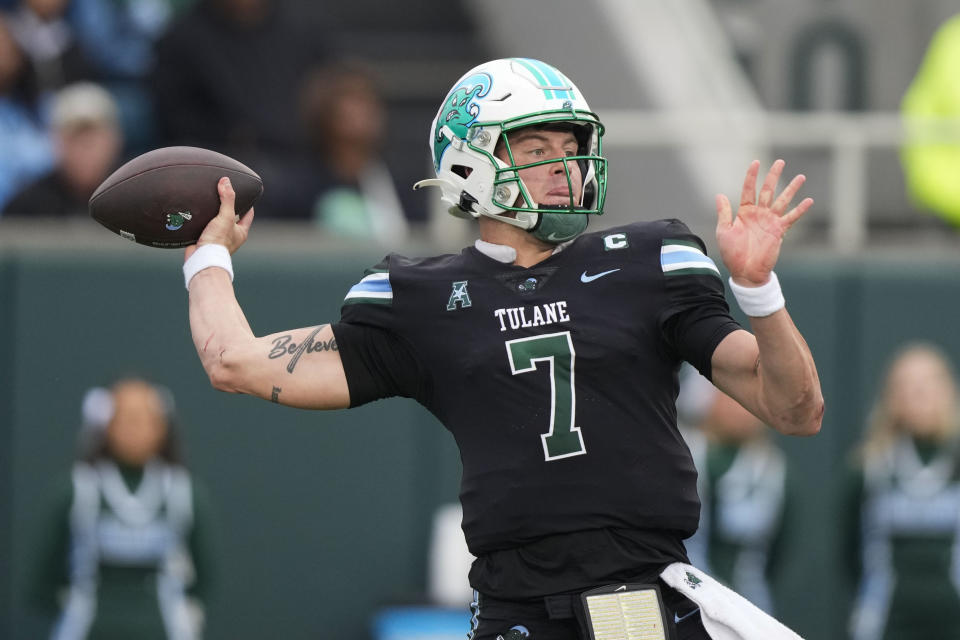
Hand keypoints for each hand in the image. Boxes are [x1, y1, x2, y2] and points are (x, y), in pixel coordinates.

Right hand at [184, 177, 254, 261]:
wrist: (201, 258)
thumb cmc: (218, 242)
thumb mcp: (226, 217)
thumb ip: (227, 199)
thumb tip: (226, 181)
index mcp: (241, 232)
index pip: (248, 214)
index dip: (247, 204)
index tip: (245, 194)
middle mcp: (231, 236)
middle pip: (232, 217)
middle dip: (228, 207)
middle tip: (224, 195)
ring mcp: (218, 238)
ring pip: (217, 222)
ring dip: (213, 214)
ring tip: (209, 202)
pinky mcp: (205, 240)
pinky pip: (204, 227)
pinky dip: (201, 220)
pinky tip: (196, 214)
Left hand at [716, 159, 812, 285]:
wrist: (745, 271)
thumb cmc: (732, 253)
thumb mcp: (724, 231)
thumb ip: (724, 213)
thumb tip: (719, 194)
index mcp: (744, 212)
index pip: (748, 189)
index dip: (751, 176)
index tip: (756, 162)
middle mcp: (759, 214)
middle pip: (768, 190)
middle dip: (773, 176)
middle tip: (780, 161)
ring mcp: (770, 221)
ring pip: (782, 200)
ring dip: (791, 189)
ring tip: (801, 177)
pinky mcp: (779, 231)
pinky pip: (791, 218)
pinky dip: (800, 210)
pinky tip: (809, 200)